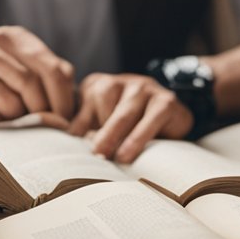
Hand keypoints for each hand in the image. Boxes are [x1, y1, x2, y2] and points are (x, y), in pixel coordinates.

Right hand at [0, 26, 75, 127]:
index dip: (65, 98)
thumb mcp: (28, 63)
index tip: (68, 118)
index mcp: (12, 37)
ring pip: (11, 104)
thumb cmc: (3, 71)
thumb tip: (70, 110)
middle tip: (50, 126)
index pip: (52, 69)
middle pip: (31, 84)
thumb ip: (54, 76)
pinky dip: (0, 124)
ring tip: (17, 115)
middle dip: (46, 111)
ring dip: (21, 118)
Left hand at [70, 73, 192, 162]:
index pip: (84, 98)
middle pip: (103, 95)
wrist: (172, 120)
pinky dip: (138, 137)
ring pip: (126, 108)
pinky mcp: (166, 100)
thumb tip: (67, 144)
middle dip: (97, 126)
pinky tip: (129, 153)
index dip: (78, 122)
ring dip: (117, 134)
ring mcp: (145, 87)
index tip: (71, 146)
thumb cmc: (129, 126)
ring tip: (112, 157)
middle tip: (95, 153)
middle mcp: (121, 81)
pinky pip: (151, 118)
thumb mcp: (104, 124)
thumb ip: (86, 129)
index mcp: (100, 84)